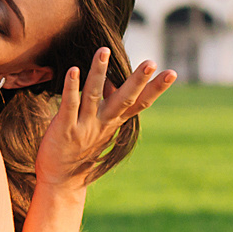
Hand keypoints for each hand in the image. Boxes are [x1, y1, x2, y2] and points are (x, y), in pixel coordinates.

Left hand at [34, 48, 173, 189]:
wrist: (60, 181)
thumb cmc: (78, 150)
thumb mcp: (98, 127)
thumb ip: (106, 106)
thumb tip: (111, 81)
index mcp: (113, 122)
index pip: (139, 104)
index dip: (155, 89)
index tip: (172, 73)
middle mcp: (102, 123)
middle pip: (124, 99)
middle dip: (138, 81)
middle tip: (151, 62)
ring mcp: (84, 126)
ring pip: (93, 95)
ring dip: (99, 72)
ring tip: (104, 50)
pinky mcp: (65, 129)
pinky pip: (70, 104)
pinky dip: (72, 87)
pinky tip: (73, 69)